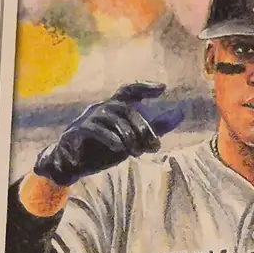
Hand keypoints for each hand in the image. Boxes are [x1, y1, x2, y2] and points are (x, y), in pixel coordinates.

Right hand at [33, 83, 184, 186]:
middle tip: (153, 146)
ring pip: (110, 118)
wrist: (71, 165)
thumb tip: (182, 111)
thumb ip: (157, 126)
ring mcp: (85, 119)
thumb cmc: (103, 148)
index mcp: (113, 108)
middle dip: (142, 127)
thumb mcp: (134, 138)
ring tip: (136, 152)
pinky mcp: (74, 132)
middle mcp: (100, 108)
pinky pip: (91, 129)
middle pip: (124, 108)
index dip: (144, 87)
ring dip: (127, 135)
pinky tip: (119, 151)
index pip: (128, 91)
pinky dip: (107, 139)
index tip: (163, 89)